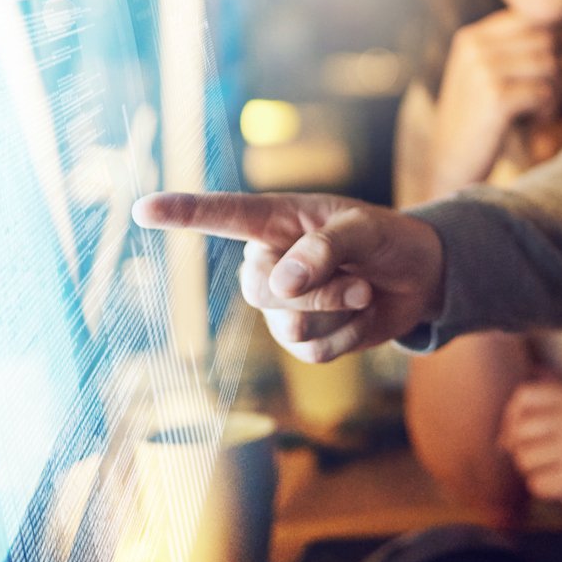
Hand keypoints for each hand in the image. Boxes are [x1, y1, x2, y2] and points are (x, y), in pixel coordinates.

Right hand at [131, 191, 444, 359]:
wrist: (419, 279)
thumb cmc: (387, 239)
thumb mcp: (366, 229)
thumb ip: (325, 247)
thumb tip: (280, 286)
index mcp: (277, 221)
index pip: (221, 216)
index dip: (182, 213)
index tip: (143, 209)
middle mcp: (268, 263)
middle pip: (260, 290)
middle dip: (318, 291)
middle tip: (360, 280)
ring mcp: (282, 305)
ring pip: (287, 325)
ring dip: (337, 312)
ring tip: (364, 290)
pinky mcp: (304, 339)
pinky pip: (312, 352)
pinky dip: (347, 337)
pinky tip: (360, 317)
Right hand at [430, 10, 561, 194]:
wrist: (450, 167)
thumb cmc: (481, 124)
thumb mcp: (492, 79)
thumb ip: (521, 53)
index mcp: (472, 37)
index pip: (532, 18)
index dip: (554, 43)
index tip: (550, 74)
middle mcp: (474, 46)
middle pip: (546, 38)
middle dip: (558, 69)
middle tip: (548, 98)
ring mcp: (482, 69)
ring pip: (549, 64)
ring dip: (555, 92)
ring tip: (540, 112)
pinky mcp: (494, 96)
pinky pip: (544, 91)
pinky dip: (547, 110)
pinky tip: (534, 123)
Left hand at [497, 377, 561, 530]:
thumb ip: (558, 390)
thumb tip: (523, 379)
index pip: (524, 396)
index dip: (511, 416)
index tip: (516, 432)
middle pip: (520, 430)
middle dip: (519, 447)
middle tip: (536, 457)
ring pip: (524, 459)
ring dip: (532, 470)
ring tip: (553, 469)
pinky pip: (536, 484)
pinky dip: (543, 488)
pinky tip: (561, 485)